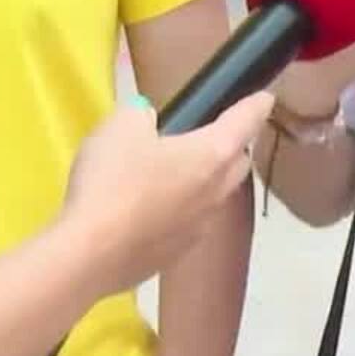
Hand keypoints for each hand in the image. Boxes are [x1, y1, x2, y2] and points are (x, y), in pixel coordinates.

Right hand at [58, 91, 273, 296]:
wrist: (89, 254)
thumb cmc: (112, 180)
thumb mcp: (121, 127)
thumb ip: (140, 116)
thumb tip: (148, 123)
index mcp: (211, 155)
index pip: (244, 123)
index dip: (255, 107)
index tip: (265, 99)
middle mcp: (215, 193)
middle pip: (238, 164)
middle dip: (235, 147)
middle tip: (218, 135)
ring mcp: (198, 229)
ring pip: (215, 198)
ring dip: (208, 182)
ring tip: (184, 173)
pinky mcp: (174, 256)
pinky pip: (188, 225)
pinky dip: (181, 212)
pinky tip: (156, 211)